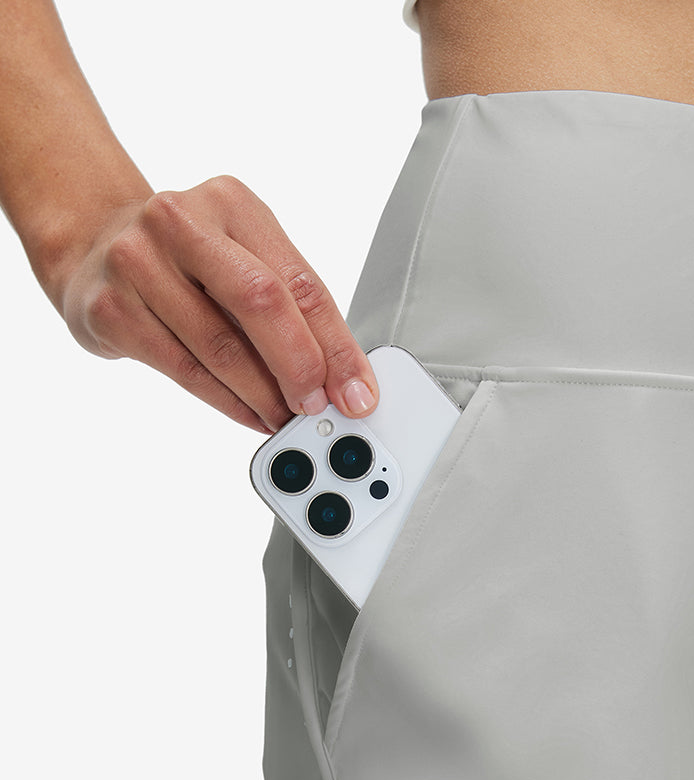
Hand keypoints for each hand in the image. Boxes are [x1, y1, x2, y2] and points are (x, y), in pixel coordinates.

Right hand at [53, 175, 379, 433]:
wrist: (92, 248)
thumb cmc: (185, 260)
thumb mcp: (240, 258)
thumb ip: (288, 307)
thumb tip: (339, 378)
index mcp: (231, 203)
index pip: (300, 282)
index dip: (336, 345)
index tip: (358, 390)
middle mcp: (180, 221)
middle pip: (260, 301)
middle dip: (301, 366)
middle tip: (319, 406)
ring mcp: (137, 262)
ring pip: (220, 346)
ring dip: (264, 395)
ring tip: (286, 418)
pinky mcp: (110, 309)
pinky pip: (184, 370)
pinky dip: (227, 402)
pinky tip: (250, 415)